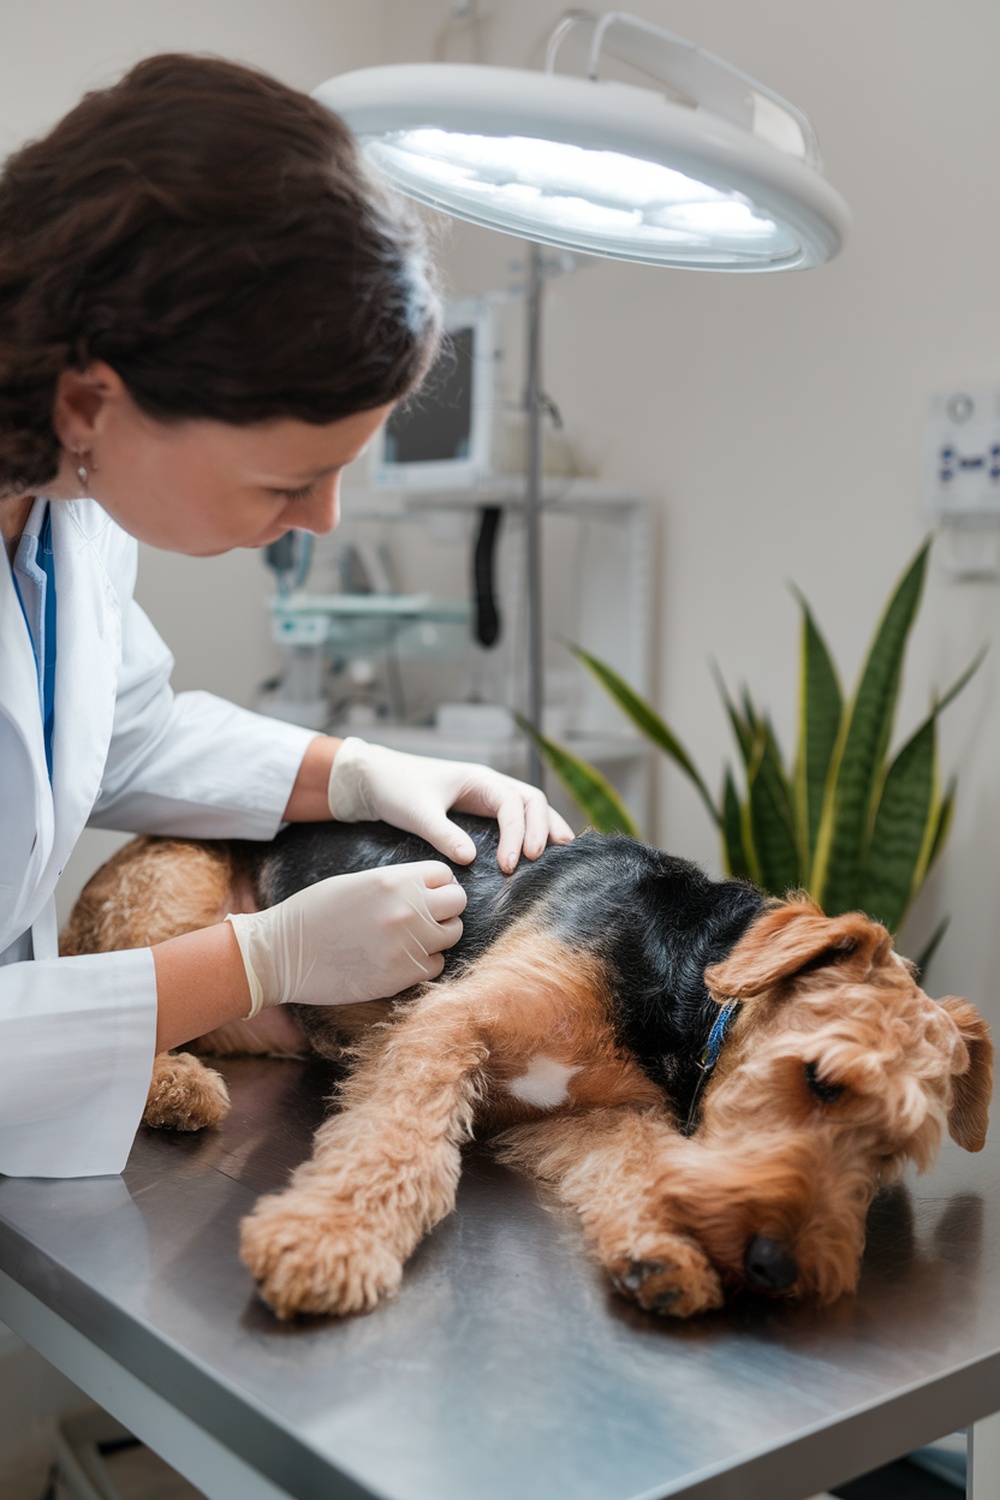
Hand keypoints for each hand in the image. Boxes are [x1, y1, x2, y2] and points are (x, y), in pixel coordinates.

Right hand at [226, 862, 465, 1015]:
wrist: (282, 952)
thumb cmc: (314, 913)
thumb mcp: (357, 882)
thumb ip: (395, 884)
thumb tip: (428, 889)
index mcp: (394, 880)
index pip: (444, 875)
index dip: (437, 884)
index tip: (425, 894)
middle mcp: (408, 908)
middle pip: (457, 903)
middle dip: (444, 909)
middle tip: (425, 918)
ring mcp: (407, 943)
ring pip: (452, 935)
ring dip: (437, 937)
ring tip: (412, 939)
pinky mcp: (401, 975)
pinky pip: (436, 965)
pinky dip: (424, 963)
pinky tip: (401, 960)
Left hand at [327, 737, 574, 872]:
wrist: (375, 778)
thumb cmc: (396, 789)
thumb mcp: (417, 813)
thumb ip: (443, 834)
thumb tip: (471, 859)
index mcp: (478, 779)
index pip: (512, 805)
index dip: (516, 835)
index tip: (510, 866)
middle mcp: (489, 784)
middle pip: (532, 801)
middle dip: (542, 828)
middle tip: (541, 860)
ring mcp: (487, 794)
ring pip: (529, 806)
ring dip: (545, 826)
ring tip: (562, 850)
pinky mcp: (480, 808)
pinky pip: (514, 816)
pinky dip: (531, 829)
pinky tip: (538, 849)